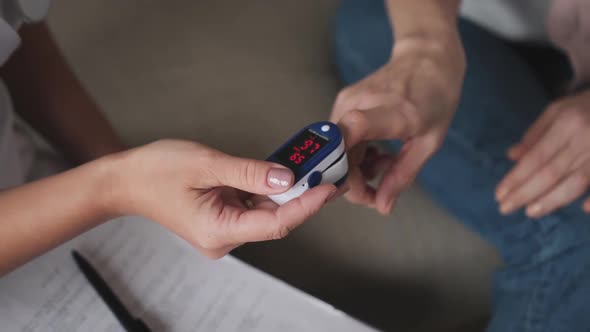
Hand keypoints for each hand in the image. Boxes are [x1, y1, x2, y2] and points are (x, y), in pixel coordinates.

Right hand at [109, 140, 335, 257]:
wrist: (126, 182)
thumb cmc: (157, 172)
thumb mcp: (207, 165)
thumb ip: (250, 172)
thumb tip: (287, 177)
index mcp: (218, 231)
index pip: (276, 224)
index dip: (306, 205)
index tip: (328, 187)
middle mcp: (223, 238)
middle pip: (275, 219)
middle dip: (302, 195)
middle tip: (328, 172)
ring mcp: (223, 231)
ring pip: (267, 213)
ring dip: (288, 191)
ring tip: (312, 169)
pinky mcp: (223, 220)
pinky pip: (253, 207)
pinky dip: (269, 191)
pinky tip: (286, 174)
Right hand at [331, 37, 464, 213]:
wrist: (427, 57)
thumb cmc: (435, 97)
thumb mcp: (430, 142)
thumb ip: (402, 175)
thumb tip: (382, 206)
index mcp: (392, 111)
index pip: (352, 131)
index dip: (343, 162)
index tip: (356, 186)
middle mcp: (361, 103)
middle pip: (338, 153)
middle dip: (354, 182)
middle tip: (380, 189)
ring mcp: (347, 101)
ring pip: (336, 150)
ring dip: (355, 169)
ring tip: (385, 164)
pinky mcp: (343, 103)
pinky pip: (339, 139)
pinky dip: (354, 155)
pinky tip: (376, 152)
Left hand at [496, 91, 589, 217]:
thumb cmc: (587, 105)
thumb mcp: (558, 110)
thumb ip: (535, 134)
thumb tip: (512, 156)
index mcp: (567, 123)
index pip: (536, 157)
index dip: (516, 177)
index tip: (499, 194)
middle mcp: (585, 138)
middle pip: (552, 172)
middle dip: (526, 193)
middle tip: (505, 209)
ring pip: (577, 181)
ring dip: (553, 200)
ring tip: (531, 212)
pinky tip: (585, 210)